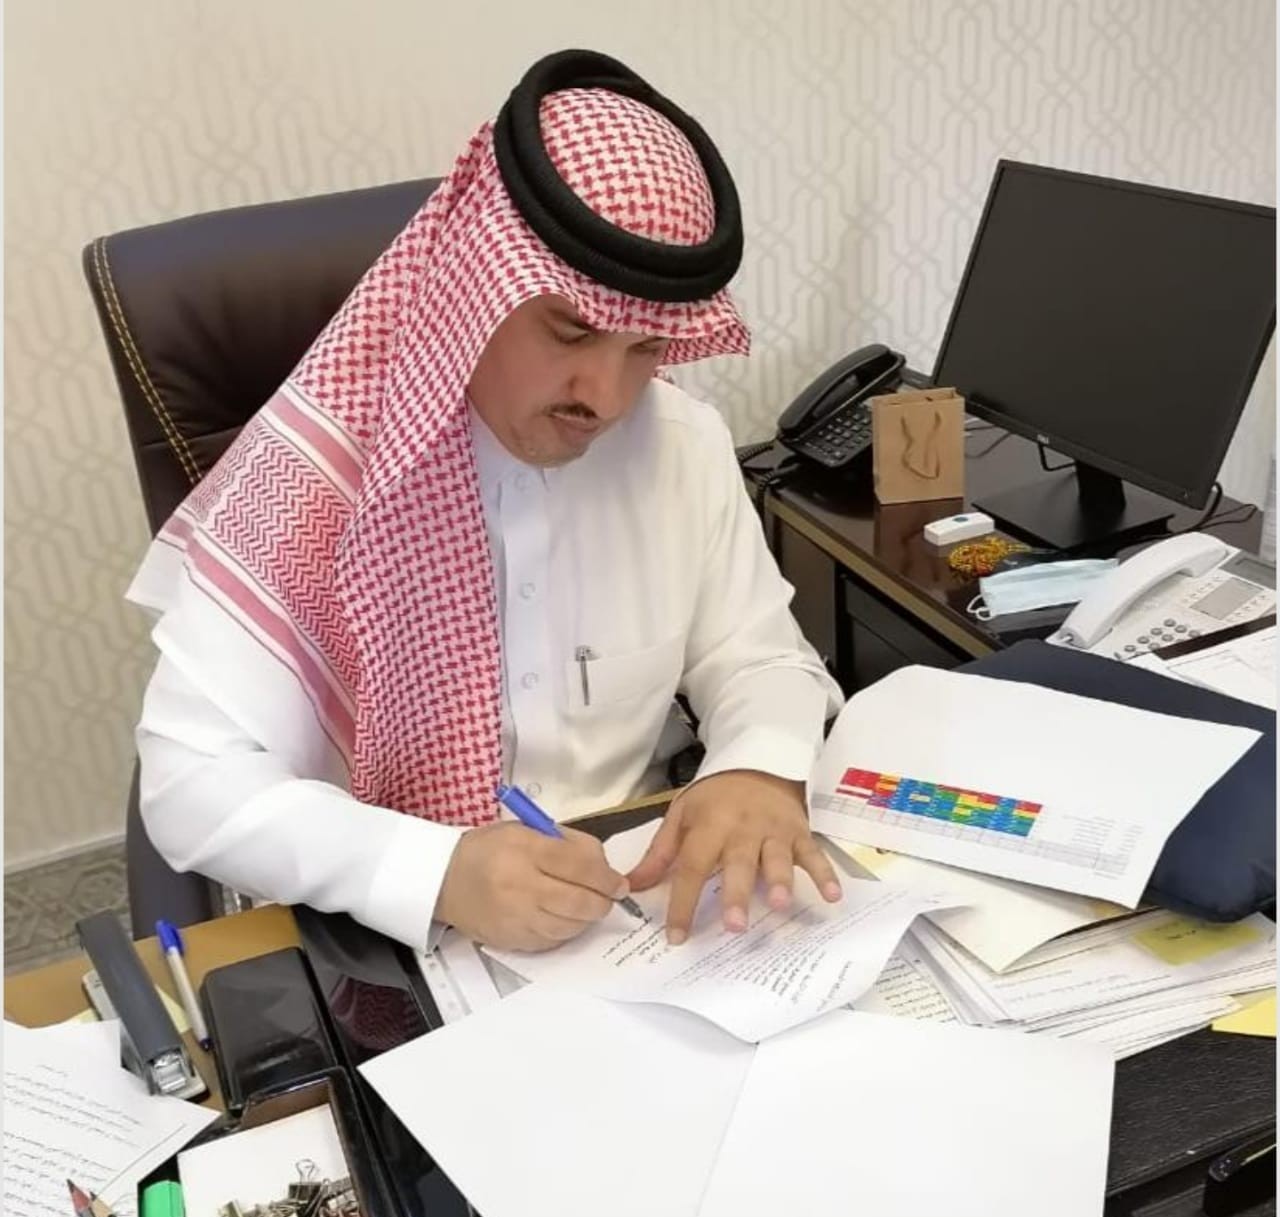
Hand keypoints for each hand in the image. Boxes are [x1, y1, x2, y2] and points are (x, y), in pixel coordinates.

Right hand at [436, 822, 630, 951]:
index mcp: (525, 850)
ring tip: (585, 906)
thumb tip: (604, 868)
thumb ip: (568, 844)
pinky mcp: (512, 941)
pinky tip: (562, 918)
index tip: (620, 883)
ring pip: (570, 926)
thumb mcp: (527, 830)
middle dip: (603, 901)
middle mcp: (520, 885)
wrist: (446, 880)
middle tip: (609, 897)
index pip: (578, 865)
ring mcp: (515, 918)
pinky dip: (565, 931)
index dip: (606, 877)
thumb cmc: (491, 849)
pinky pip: (552, 941)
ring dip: (586, 918)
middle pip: (579, 901)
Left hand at [626, 769, 842, 943]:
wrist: (757, 763)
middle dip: (736, 895)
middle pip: (737, 864)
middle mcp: (742, 829)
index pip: (692, 866)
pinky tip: (833, 896)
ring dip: (779, 881)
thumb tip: (631, 886)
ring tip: (780, 905)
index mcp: (709, 825)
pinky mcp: (800, 832)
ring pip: (776, 858)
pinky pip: (814, 854)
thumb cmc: (715, 797)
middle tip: (734, 926)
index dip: (682, 902)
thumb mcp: (681, 815)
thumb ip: (660, 853)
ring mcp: (774, 831)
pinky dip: (825, 874)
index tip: (677, 936)